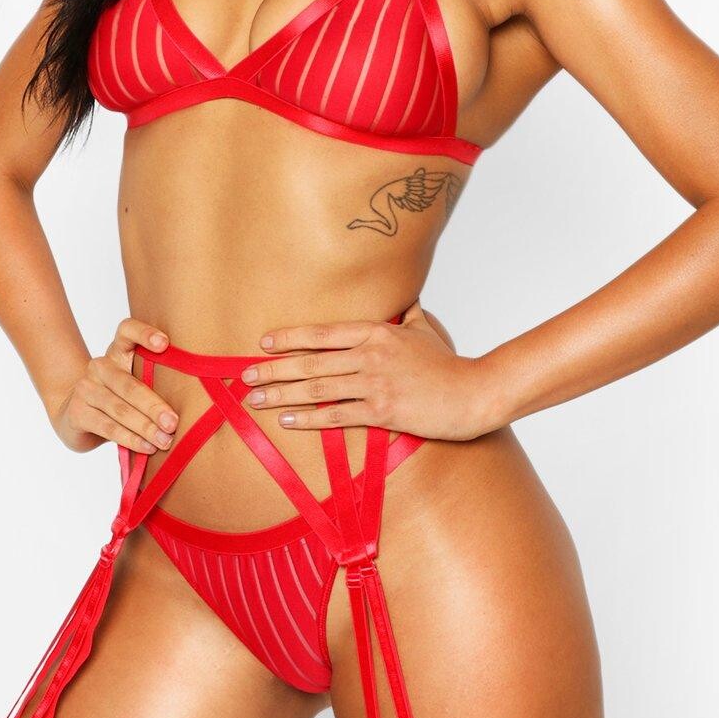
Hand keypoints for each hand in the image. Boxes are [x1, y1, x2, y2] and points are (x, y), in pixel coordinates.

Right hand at [49, 317, 179, 455]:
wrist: (77, 415)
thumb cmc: (120, 398)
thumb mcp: (137, 382)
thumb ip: (156, 381)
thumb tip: (194, 400)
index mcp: (118, 351)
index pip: (127, 330)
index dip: (145, 333)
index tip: (165, 344)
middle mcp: (100, 366)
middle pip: (129, 384)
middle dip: (154, 406)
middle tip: (173, 423)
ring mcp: (86, 388)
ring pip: (119, 409)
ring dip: (145, 427)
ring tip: (164, 440)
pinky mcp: (77, 412)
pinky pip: (108, 427)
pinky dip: (130, 439)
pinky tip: (146, 447)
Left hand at [240, 297, 484, 442]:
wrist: (474, 393)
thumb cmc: (448, 365)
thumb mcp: (424, 330)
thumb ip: (408, 314)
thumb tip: (404, 297)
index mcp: (377, 333)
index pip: (322, 333)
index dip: (290, 339)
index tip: (263, 344)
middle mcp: (370, 355)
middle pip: (311, 362)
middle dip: (273, 369)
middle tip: (244, 375)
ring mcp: (375, 383)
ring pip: (317, 389)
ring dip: (281, 394)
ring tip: (255, 399)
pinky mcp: (382, 411)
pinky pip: (337, 415)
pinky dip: (309, 418)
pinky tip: (287, 420)